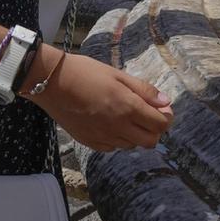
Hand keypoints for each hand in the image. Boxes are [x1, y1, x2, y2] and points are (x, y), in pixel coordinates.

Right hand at [32, 52, 172, 151]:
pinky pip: (112, 147)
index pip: (160, 124)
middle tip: (149, 115)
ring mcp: (103, 138)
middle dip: (155, 130)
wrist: (52, 83)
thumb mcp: (118, 75)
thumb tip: (165, 102)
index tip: (163, 109)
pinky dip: (118, 139)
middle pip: (150, 141)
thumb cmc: (86, 73)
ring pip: (131, 145)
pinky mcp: (90, 142)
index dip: (166, 117)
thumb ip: (143, 90)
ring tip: (127, 115)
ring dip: (136, 134)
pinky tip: (111, 123)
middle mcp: (118, 127)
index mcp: (128, 108)